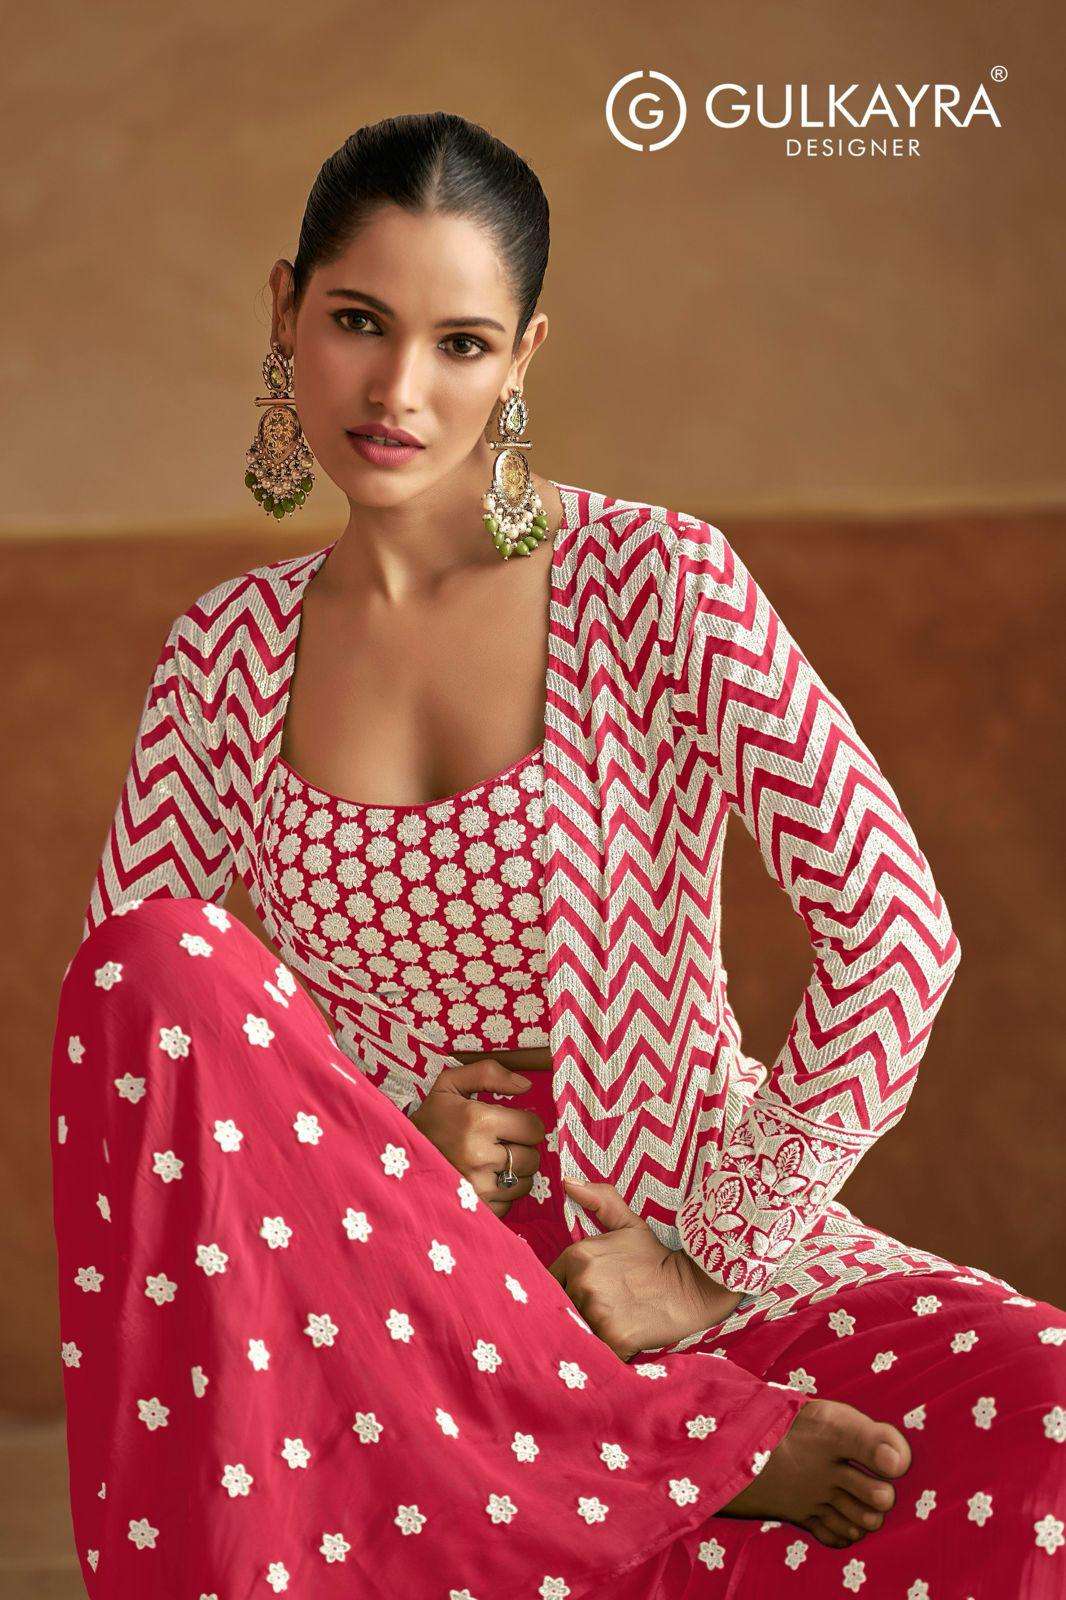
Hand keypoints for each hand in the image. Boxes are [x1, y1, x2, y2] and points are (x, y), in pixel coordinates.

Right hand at [409, 1058, 545, 1216]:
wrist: (398, 1156)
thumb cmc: (431, 1118)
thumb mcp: (450, 1084)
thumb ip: (488, 1073)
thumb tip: (526, 1085)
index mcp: (479, 1121)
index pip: (533, 1128)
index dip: (526, 1124)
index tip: (513, 1124)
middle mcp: (480, 1156)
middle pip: (532, 1157)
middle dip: (522, 1148)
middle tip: (502, 1143)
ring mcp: (477, 1187)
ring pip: (524, 1182)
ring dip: (515, 1172)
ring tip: (494, 1162)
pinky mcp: (474, 1208)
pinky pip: (508, 1203)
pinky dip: (502, 1193)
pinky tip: (485, 1180)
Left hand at [547, 1178, 745, 1360]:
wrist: (692, 1286)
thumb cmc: (656, 1257)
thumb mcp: (628, 1224)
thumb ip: (598, 1201)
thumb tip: (566, 1182)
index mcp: (578, 1256)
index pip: (552, 1284)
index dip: (567, 1292)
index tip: (587, 1296)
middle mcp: (583, 1282)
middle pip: (564, 1309)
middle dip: (577, 1313)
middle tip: (604, 1312)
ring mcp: (598, 1310)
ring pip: (578, 1331)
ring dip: (589, 1335)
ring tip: (611, 1327)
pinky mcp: (614, 1338)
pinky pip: (597, 1353)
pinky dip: (605, 1353)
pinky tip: (621, 1344)